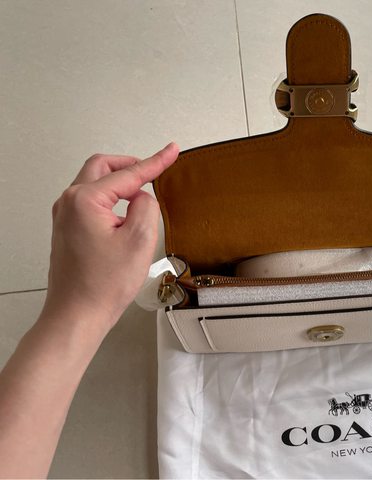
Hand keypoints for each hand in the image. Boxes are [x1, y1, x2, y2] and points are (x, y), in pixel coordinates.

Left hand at [41, 143, 178, 333]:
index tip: (171, 151)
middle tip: (154, 168)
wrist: (78, 314)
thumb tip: (143, 198)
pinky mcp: (67, 229)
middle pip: (102, 167)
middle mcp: (69, 203)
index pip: (128, 174)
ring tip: (142, 194)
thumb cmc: (102, 285)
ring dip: (119, 182)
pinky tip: (125, 212)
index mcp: (85, 200)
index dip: (155, 162)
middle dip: (131, 165)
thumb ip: (147, 207)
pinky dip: (110, 198)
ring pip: (94, 182)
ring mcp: (64, 216)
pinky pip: (89, 200)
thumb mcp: (140, 240)